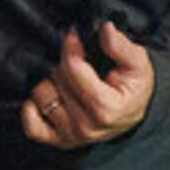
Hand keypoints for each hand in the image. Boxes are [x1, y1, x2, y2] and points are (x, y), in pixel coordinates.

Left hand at [21, 22, 153, 149]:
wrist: (133, 112)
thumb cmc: (134, 88)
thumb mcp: (138, 63)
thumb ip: (121, 46)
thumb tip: (104, 29)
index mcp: (106, 108)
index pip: (73, 68)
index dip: (71, 45)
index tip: (75, 35)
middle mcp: (86, 126)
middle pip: (57, 78)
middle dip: (66, 63)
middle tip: (81, 62)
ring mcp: (71, 135)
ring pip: (41, 94)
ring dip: (52, 82)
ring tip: (70, 80)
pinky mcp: (59, 140)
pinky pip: (31, 123)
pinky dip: (34, 106)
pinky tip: (51, 95)